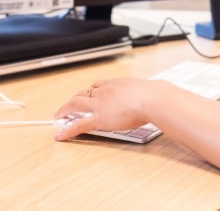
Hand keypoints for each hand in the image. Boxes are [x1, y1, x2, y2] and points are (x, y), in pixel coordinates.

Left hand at [53, 78, 168, 140]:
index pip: (98, 85)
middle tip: (68, 106)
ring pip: (75, 104)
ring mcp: (99, 105)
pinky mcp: (98, 118)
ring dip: (65, 110)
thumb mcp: (150, 91)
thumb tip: (161, 97)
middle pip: (83, 93)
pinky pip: (78, 124)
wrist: (151, 98)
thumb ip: (149, 94)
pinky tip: (60, 135)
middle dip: (74, 99)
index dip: (90, 90)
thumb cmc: (155, 96)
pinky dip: (67, 130)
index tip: (87, 93)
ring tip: (58, 116)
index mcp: (117, 84)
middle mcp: (105, 91)